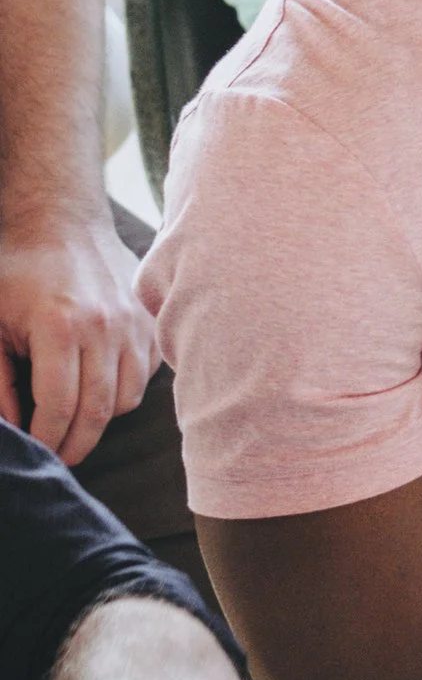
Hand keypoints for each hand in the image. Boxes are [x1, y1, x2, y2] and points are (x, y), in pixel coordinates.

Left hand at [0, 216, 153, 466]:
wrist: (60, 222)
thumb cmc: (16, 274)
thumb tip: (11, 427)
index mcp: (60, 328)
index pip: (60, 406)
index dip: (48, 439)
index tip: (38, 454)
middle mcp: (106, 328)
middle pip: (98, 409)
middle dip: (76, 443)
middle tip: (59, 458)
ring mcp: (134, 325)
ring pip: (127, 397)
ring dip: (102, 418)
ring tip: (76, 422)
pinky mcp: (149, 323)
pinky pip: (145, 375)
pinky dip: (124, 390)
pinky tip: (98, 388)